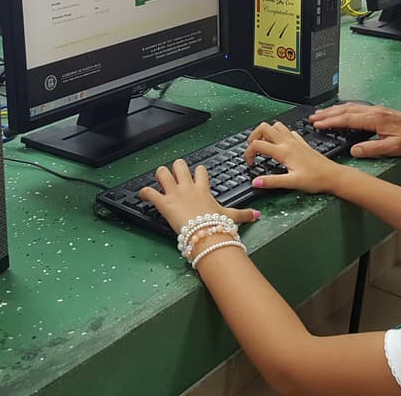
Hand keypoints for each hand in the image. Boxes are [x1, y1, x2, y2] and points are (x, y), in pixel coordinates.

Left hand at [139, 159, 259, 234]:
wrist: (207, 234)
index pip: (200, 171)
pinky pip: (150, 192)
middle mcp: (188, 187)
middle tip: (174, 176)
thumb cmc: (218, 225)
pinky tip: (142, 194)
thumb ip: (244, 214)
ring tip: (158, 181)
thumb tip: (258, 215)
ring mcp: (175, 194)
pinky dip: (144, 192)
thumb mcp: (231, 217)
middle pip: (180, 166)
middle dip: (175, 168)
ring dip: (159, 176)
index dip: (197, 172)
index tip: (195, 176)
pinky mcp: (164, 203)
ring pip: (162, 173)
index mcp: (203, 189)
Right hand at [243, 121, 346, 192]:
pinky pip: (288, 131)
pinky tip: (280, 145)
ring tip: (264, 146)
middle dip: (253, 136)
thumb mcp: (292, 183)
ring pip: (276, 125)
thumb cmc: (315, 179)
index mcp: (283, 151)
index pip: (257, 144)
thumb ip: (272, 182)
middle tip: (252, 149)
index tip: (250, 164)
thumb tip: (255, 182)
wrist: (333, 176)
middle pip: (264, 127)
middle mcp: (288, 142)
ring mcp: (295, 141)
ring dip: (266, 133)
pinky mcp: (302, 143)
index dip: (248, 153)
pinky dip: (279, 134)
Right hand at [309, 103, 400, 157]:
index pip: (347, 119)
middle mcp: (373, 112)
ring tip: (320, 113)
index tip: (318, 124)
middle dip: (327, 114)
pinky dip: (343, 109)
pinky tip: (339, 111)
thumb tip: (354, 151)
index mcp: (374, 120)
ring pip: (349, 107)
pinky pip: (355, 107)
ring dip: (333, 110)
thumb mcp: (394, 148)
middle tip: (312, 118)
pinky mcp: (377, 111)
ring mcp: (375, 110)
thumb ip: (373, 149)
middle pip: (345, 110)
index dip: (331, 121)